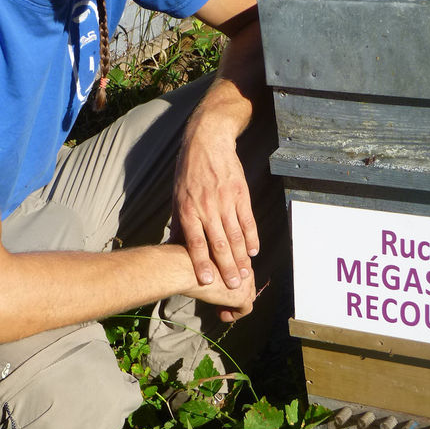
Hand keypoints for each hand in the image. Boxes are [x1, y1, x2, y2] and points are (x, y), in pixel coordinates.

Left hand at [172, 112, 258, 289]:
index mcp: (188, 209)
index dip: (202, 264)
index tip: (206, 282)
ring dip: (241, 258)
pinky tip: (253, 252)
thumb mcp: (177, 195)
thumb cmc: (189, 170)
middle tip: (233, 287)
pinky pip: (247, 221)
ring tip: (245, 275)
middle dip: (227, 268)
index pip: (195, 242)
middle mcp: (207, 207)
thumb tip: (176, 246)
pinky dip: (252, 238)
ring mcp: (226, 201)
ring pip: (235, 236)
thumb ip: (180, 222)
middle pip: (219, 244)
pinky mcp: (240, 194)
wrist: (208, 141)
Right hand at [188, 261, 255, 321]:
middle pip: (248, 284)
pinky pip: (244, 309)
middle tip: (220, 301)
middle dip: (235, 294)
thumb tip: (209, 273)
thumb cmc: (187, 260)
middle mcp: (244, 266)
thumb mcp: (202, 257)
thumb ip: (211, 263)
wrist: (185, 269)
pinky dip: (234, 315)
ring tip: (219, 309)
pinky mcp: (242, 296)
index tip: (220, 286)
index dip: (232, 280)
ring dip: (235, 305)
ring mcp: (245, 282)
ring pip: (248, 297)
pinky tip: (221, 315)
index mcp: (236, 251)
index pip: (242, 269)